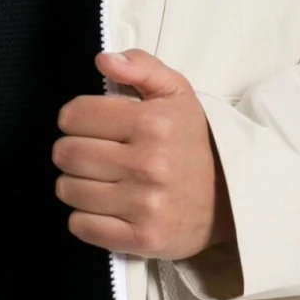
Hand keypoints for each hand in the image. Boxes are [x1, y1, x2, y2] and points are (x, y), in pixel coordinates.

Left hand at [52, 49, 235, 260]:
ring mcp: (145, 205)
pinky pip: (81, 226)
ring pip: (69, 189)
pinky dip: (85, 218)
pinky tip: (104, 207)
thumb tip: (104, 60)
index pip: (74, 116)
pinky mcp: (142, 239)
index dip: (76, 118)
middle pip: (66, 153)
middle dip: (72, 150)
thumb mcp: (177, 93)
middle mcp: (148, 164)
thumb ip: (141, 67)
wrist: (233, 198)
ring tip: (100, 180)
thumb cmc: (195, 143)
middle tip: (93, 153)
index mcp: (152, 123)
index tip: (91, 125)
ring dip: (76, 184)